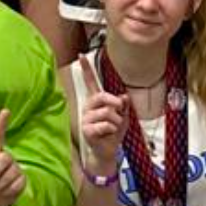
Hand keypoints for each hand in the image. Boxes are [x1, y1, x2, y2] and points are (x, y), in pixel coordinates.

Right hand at [78, 56, 127, 175]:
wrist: (107, 150)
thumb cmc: (113, 132)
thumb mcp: (123, 116)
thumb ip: (124, 106)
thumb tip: (124, 97)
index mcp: (96, 101)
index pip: (90, 82)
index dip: (86, 69)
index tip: (81, 55)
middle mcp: (88, 107)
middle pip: (102, 96)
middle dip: (115, 105)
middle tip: (119, 112)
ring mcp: (86, 118)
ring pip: (108, 113)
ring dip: (117, 121)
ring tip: (112, 128)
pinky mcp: (86, 129)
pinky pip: (106, 124)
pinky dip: (113, 130)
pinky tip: (107, 134)